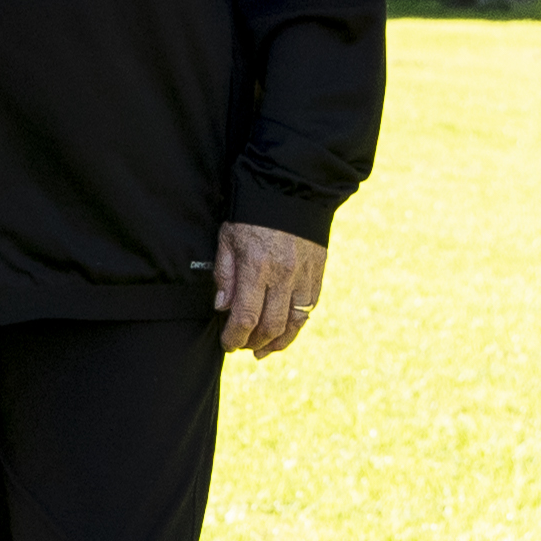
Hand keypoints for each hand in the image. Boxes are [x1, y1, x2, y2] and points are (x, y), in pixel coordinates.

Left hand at [216, 219, 326, 355]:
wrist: (291, 191)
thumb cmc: (251, 215)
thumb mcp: (227, 239)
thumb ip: (224, 275)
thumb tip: (222, 307)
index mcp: (257, 267)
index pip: (245, 317)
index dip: (234, 337)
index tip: (226, 343)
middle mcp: (284, 276)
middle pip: (271, 325)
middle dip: (253, 342)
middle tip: (241, 346)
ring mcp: (305, 276)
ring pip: (294, 322)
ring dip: (277, 341)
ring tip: (262, 349)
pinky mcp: (318, 274)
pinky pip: (309, 309)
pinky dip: (296, 326)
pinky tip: (283, 332)